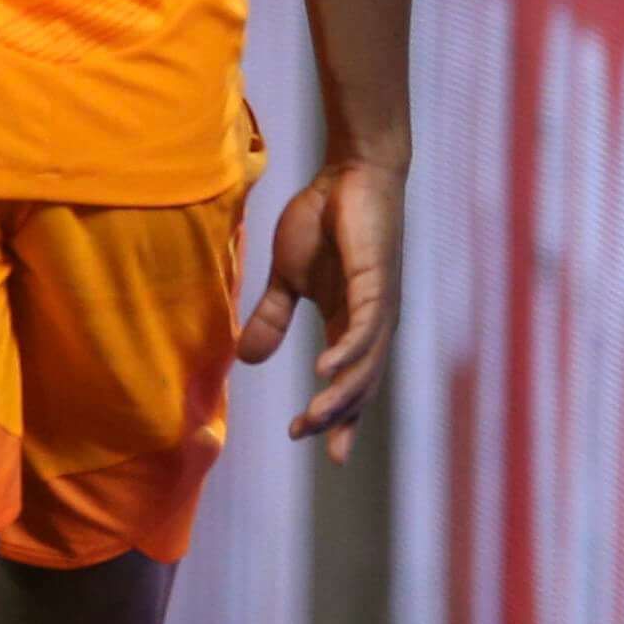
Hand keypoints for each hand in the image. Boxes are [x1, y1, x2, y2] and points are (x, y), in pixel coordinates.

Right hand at [237, 157, 404, 459]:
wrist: (348, 173)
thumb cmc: (322, 220)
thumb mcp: (287, 277)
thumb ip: (272, 317)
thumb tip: (245, 360)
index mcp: (350, 323)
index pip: (350, 382)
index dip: (339, 417)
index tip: (321, 451)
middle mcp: (371, 322)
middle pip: (361, 384)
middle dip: (339, 417)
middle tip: (310, 439)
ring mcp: (378, 304)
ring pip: (364, 364)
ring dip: (340, 394)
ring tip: (314, 419)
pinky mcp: (377, 282)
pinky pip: (366, 328)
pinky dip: (348, 353)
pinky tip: (325, 371)